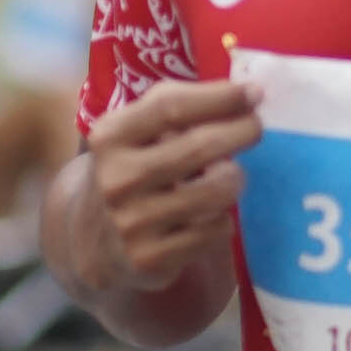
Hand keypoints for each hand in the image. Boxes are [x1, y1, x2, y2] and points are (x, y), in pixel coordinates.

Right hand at [74, 76, 261, 290]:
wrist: (94, 242)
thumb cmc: (130, 169)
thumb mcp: (134, 133)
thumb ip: (175, 107)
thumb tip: (244, 93)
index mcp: (110, 137)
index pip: (171, 107)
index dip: (220, 98)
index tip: (255, 92)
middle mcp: (117, 179)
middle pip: (199, 147)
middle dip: (241, 132)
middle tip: (257, 127)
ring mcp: (133, 222)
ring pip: (216, 191)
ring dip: (235, 179)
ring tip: (230, 175)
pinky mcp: (152, 259)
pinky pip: (216, 230)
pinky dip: (223, 218)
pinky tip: (210, 214)